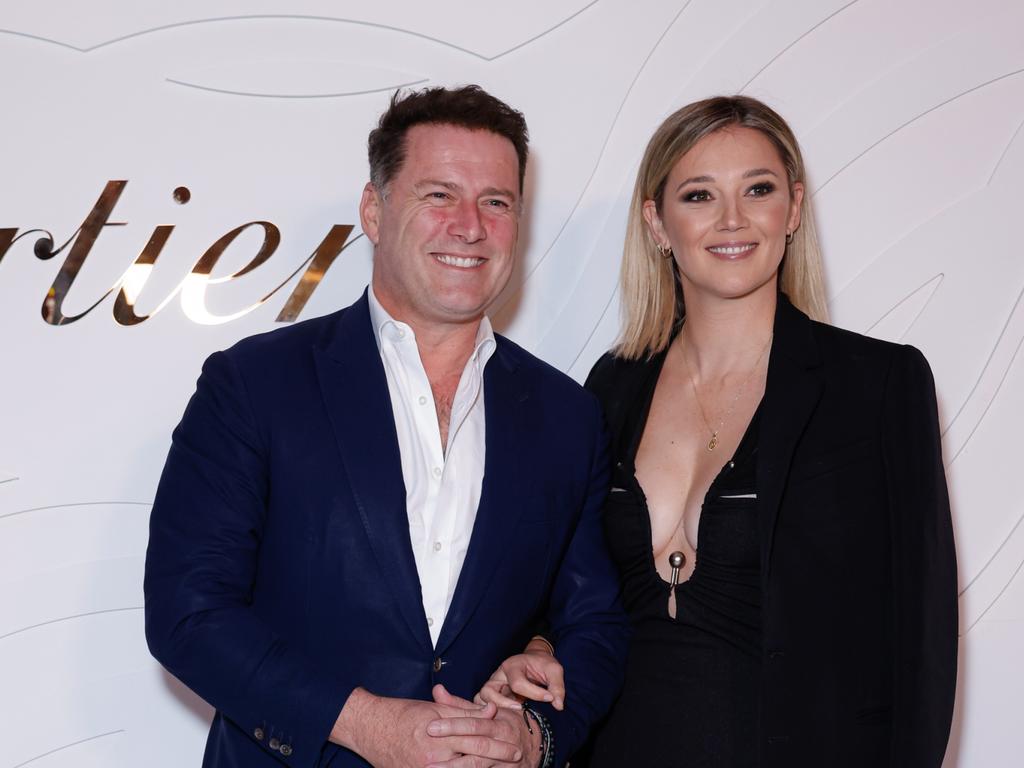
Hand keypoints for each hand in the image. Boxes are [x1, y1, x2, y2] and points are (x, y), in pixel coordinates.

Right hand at [330, 687, 520, 767]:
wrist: (370, 728)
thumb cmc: (402, 713)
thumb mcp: (433, 707)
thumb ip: (463, 710)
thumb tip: (491, 709)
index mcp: (437, 733)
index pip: (475, 737)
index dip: (497, 741)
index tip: (515, 743)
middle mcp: (431, 757)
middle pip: (472, 760)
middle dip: (496, 760)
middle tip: (515, 757)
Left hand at [427, 685, 542, 767]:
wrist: (534, 747)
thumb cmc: (506, 724)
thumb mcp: (488, 711)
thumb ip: (460, 704)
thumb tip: (437, 691)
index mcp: (498, 723)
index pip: (474, 723)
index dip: (453, 725)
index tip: (430, 727)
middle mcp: (503, 743)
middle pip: (477, 747)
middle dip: (452, 751)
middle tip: (427, 756)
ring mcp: (503, 763)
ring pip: (478, 767)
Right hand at [474, 643, 564, 710]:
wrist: (535, 661)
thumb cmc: (543, 665)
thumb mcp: (554, 670)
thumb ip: (557, 686)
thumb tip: (558, 705)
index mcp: (513, 665)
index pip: (517, 683)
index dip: (534, 693)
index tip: (550, 698)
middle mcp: (499, 674)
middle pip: (488, 690)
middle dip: (503, 703)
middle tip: (521, 708)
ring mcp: (495, 685)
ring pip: (481, 698)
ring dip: (494, 708)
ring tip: (511, 714)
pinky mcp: (495, 694)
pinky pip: (484, 704)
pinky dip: (489, 712)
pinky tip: (506, 717)